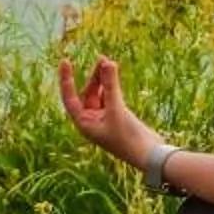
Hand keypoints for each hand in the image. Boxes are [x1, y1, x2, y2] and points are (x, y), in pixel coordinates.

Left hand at [58, 55, 163, 170]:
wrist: (148, 155)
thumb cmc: (128, 137)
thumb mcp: (117, 109)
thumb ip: (111, 85)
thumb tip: (106, 62)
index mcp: (83, 123)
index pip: (70, 98)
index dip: (66, 79)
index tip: (65, 61)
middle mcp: (91, 121)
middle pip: (86, 93)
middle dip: (93, 76)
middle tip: (101, 58)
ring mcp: (104, 119)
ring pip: (99, 94)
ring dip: (103, 79)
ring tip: (108, 62)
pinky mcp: (116, 117)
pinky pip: (110, 97)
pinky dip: (111, 86)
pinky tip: (115, 76)